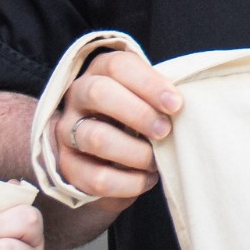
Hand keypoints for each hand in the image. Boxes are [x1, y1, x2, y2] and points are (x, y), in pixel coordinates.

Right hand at [42, 42, 180, 206]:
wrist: (105, 156)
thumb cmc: (137, 120)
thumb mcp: (147, 100)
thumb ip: (160, 98)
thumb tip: (182, 106)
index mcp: (100, 72)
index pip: (118, 66)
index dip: (149, 83)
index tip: (175, 103)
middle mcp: (77, 96)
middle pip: (99, 93)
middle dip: (139, 113)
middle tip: (164, 131)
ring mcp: (67, 131)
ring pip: (97, 137)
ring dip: (135, 152)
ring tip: (154, 161)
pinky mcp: (68, 166)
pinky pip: (97, 178)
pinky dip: (129, 183)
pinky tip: (145, 179)